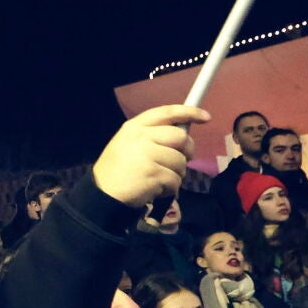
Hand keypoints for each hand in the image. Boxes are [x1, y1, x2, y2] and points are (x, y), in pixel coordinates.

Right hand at [91, 105, 209, 207]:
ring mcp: (147, 155)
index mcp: (135, 127)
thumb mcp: (128, 144)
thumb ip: (152, 136)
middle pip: (181, 137)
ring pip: (181, 162)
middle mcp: (141, 137)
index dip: (189, 112)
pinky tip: (156, 190)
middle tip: (180, 162)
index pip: (167, 112)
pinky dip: (170, 189)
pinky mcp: (153, 174)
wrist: (102, 194)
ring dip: (176, 174)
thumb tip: (182, 136)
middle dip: (187, 151)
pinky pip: (175, 180)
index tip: (205, 116)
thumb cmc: (117, 170)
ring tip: (159, 180)